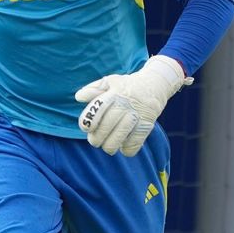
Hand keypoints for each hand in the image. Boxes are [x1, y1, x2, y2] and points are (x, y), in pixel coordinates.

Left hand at [75, 55, 191, 156]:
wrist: (155, 85)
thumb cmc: (126, 86)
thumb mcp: (110, 82)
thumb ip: (93, 89)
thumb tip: (78, 97)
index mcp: (114, 94)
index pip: (97, 109)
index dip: (88, 122)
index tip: (86, 128)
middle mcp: (125, 105)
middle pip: (106, 127)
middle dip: (96, 139)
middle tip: (95, 141)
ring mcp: (137, 116)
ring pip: (119, 138)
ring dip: (109, 147)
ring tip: (107, 146)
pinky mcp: (147, 125)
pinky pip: (134, 144)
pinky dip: (127, 150)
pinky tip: (123, 147)